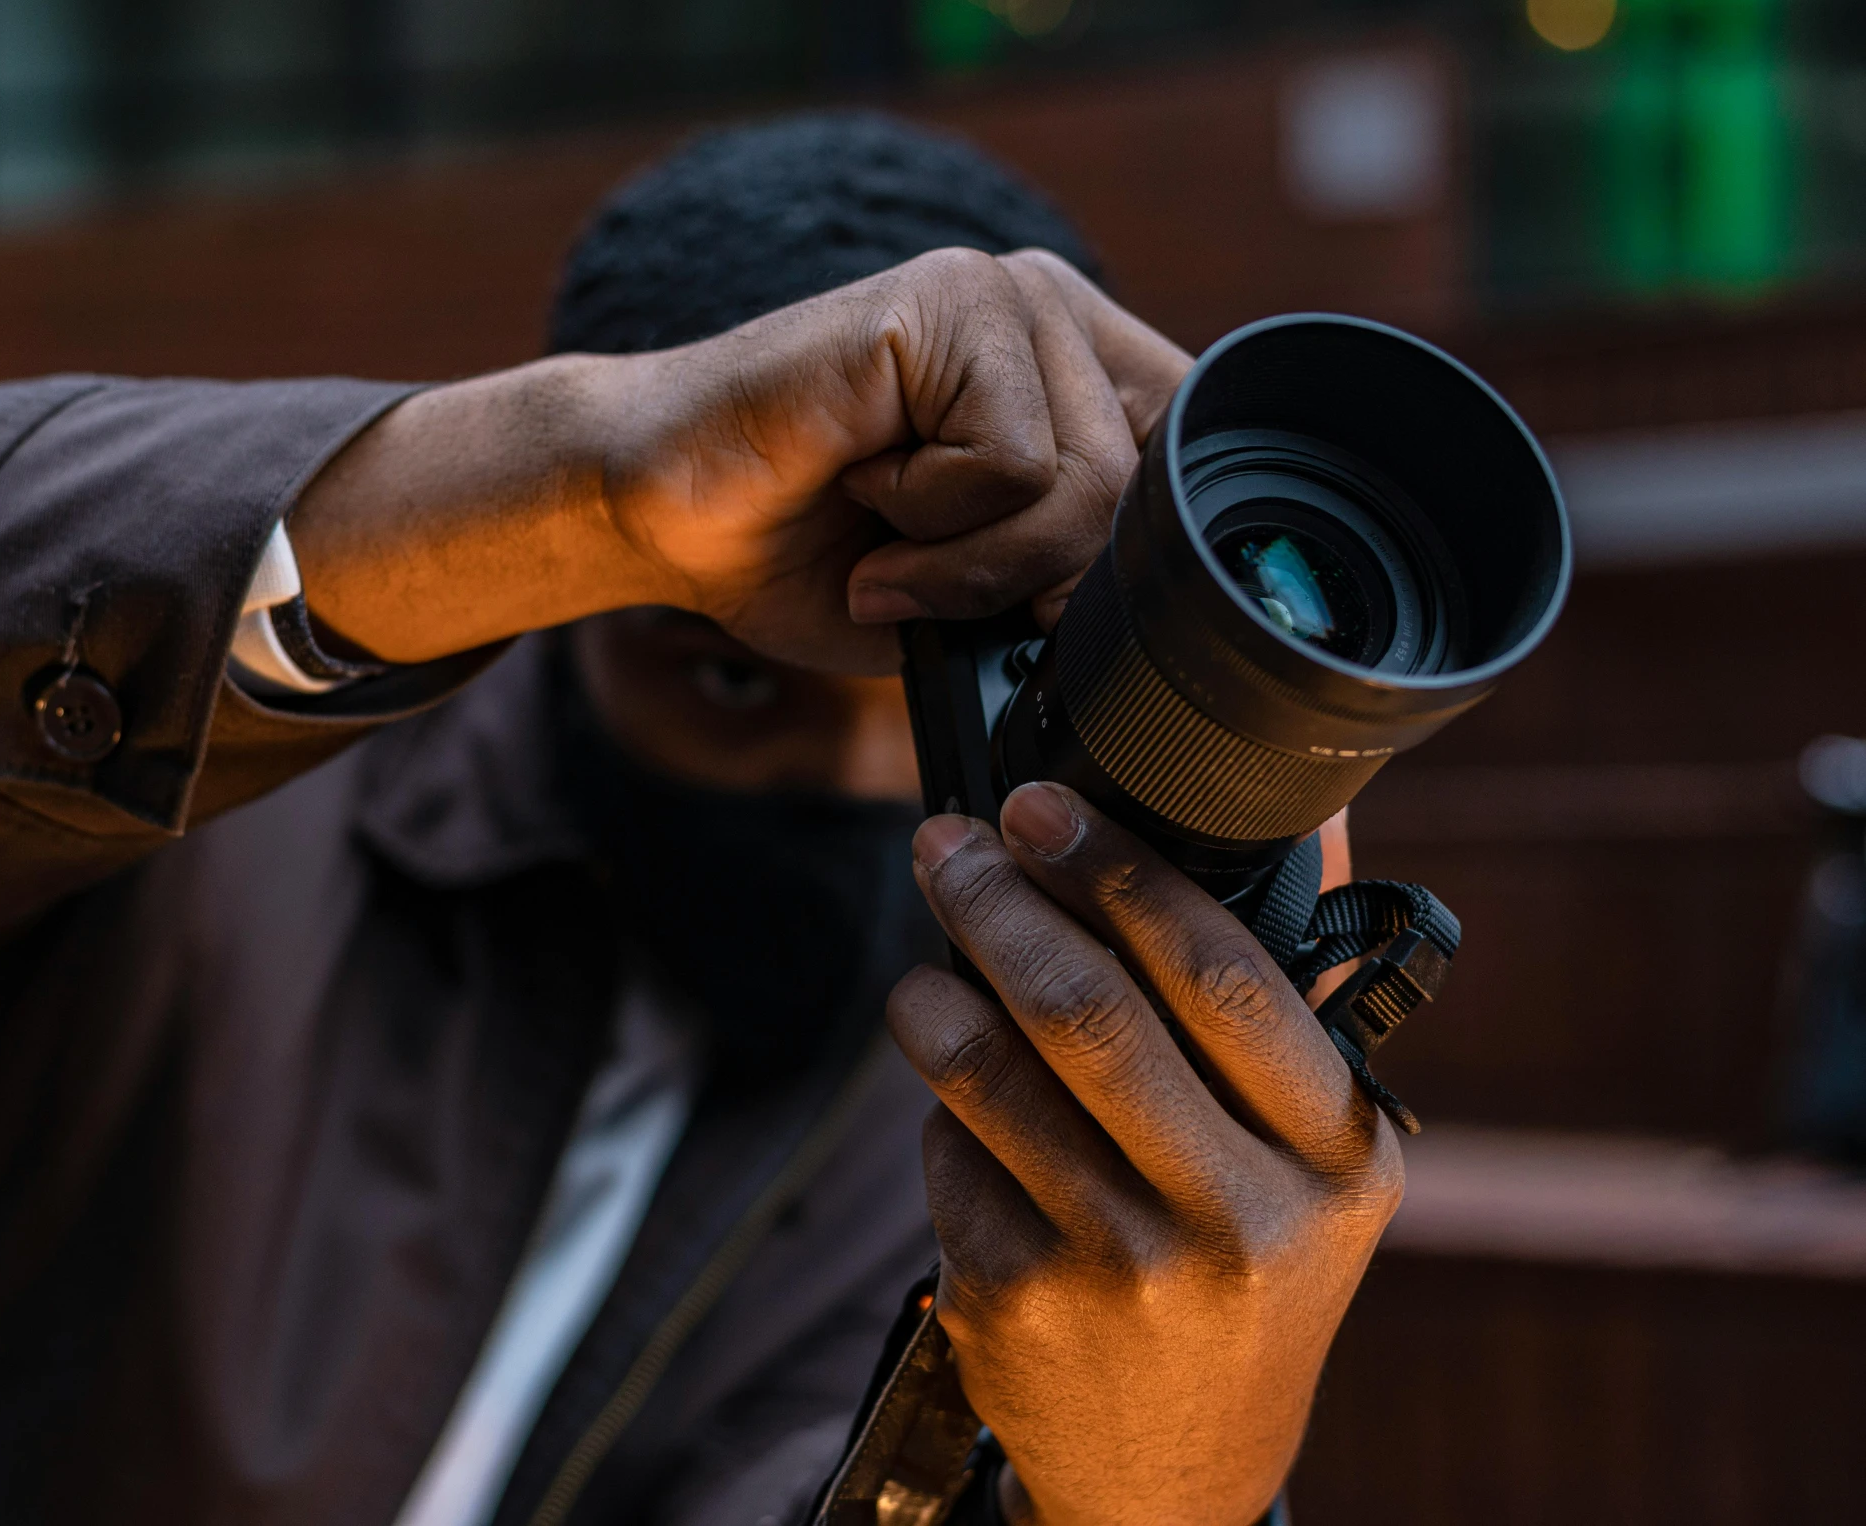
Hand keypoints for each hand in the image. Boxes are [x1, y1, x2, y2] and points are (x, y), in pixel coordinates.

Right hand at [289, 248, 1188, 673]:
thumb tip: (1161, 629)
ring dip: (972, 561)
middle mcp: (1052, 310)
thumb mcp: (968, 595)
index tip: (1047, 614)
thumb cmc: (799, 554)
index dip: (1148, 561)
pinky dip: (931, 519)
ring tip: (879, 539)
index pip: (1196, 461)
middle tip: (916, 583)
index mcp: (1070, 369)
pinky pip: (1011, 461)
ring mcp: (1004, 293)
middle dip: (1032, 582)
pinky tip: (858, 481)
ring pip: (1089, 483)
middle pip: (1146, 494)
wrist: (654, 513)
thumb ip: (1070, 588)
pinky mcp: (946, 301)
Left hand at [888, 781, 1400, 1525]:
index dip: (1118, 872)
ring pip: (989, 1072)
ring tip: (929, 956)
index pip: (1222, 977)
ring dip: (935, 988)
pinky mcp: (1016, 1300)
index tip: (1045, 808)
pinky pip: (947, 1149)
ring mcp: (1122, 1267)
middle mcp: (1241, 1218)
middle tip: (949, 843)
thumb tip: (1308, 815)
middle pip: (1087, 1011)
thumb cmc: (1244, 1272)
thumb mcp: (1313, 1163)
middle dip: (998, 901)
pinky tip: (957, 1099)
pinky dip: (938, 1104)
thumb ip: (1292, 1004)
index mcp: (1339, 1160)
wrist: (1174, 1472)